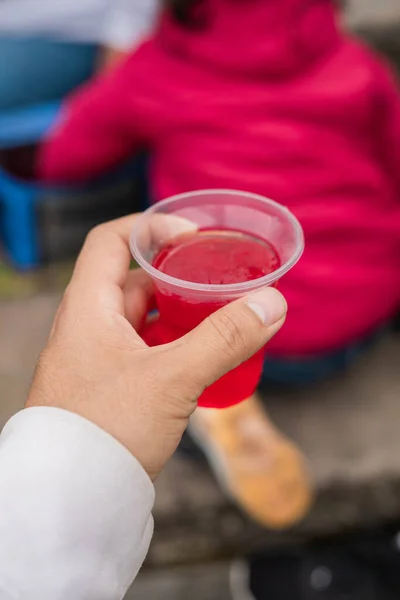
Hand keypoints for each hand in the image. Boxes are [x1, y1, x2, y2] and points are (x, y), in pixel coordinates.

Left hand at [27, 215, 286, 479]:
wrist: (74, 499)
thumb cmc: (108, 430)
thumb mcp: (173, 378)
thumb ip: (225, 338)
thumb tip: (272, 303)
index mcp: (88, 308)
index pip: (110, 240)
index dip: (151, 227)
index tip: (193, 237)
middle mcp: (88, 327)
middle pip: (136, 282)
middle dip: (180, 279)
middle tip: (220, 284)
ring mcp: (97, 358)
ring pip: (144, 321)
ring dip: (181, 318)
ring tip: (221, 321)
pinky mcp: (111, 387)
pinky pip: (146, 352)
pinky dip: (175, 348)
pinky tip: (203, 361)